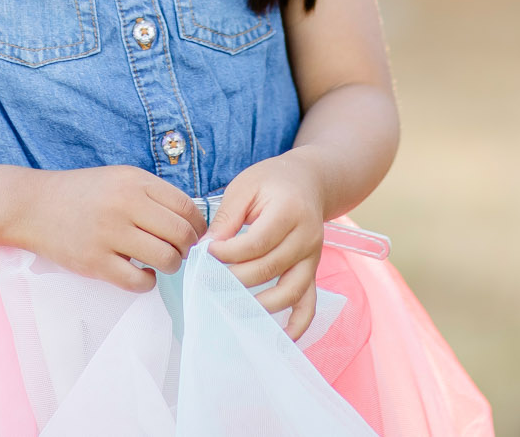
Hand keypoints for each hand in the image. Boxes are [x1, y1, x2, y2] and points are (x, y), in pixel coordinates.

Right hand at [9, 165, 206, 292]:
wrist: (33, 206)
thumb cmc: (81, 194)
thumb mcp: (119, 178)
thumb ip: (153, 194)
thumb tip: (191, 222)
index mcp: (134, 181)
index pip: (187, 207)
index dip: (197, 227)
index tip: (193, 236)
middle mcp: (125, 204)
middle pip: (181, 235)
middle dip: (186, 249)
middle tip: (177, 252)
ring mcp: (109, 234)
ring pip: (166, 259)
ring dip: (170, 266)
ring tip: (158, 262)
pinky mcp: (95, 262)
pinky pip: (139, 282)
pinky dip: (147, 282)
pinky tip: (139, 273)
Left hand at [206, 152, 325, 338]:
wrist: (309, 181)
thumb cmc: (272, 182)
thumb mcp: (245, 186)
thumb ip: (226, 217)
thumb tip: (206, 248)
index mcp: (289, 211)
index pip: (256, 244)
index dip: (227, 254)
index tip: (205, 254)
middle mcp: (306, 238)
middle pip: (268, 269)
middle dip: (234, 280)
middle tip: (207, 283)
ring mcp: (313, 259)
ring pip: (289, 292)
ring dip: (258, 306)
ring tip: (229, 308)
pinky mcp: (313, 272)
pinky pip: (310, 303)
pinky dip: (298, 324)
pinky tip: (280, 338)